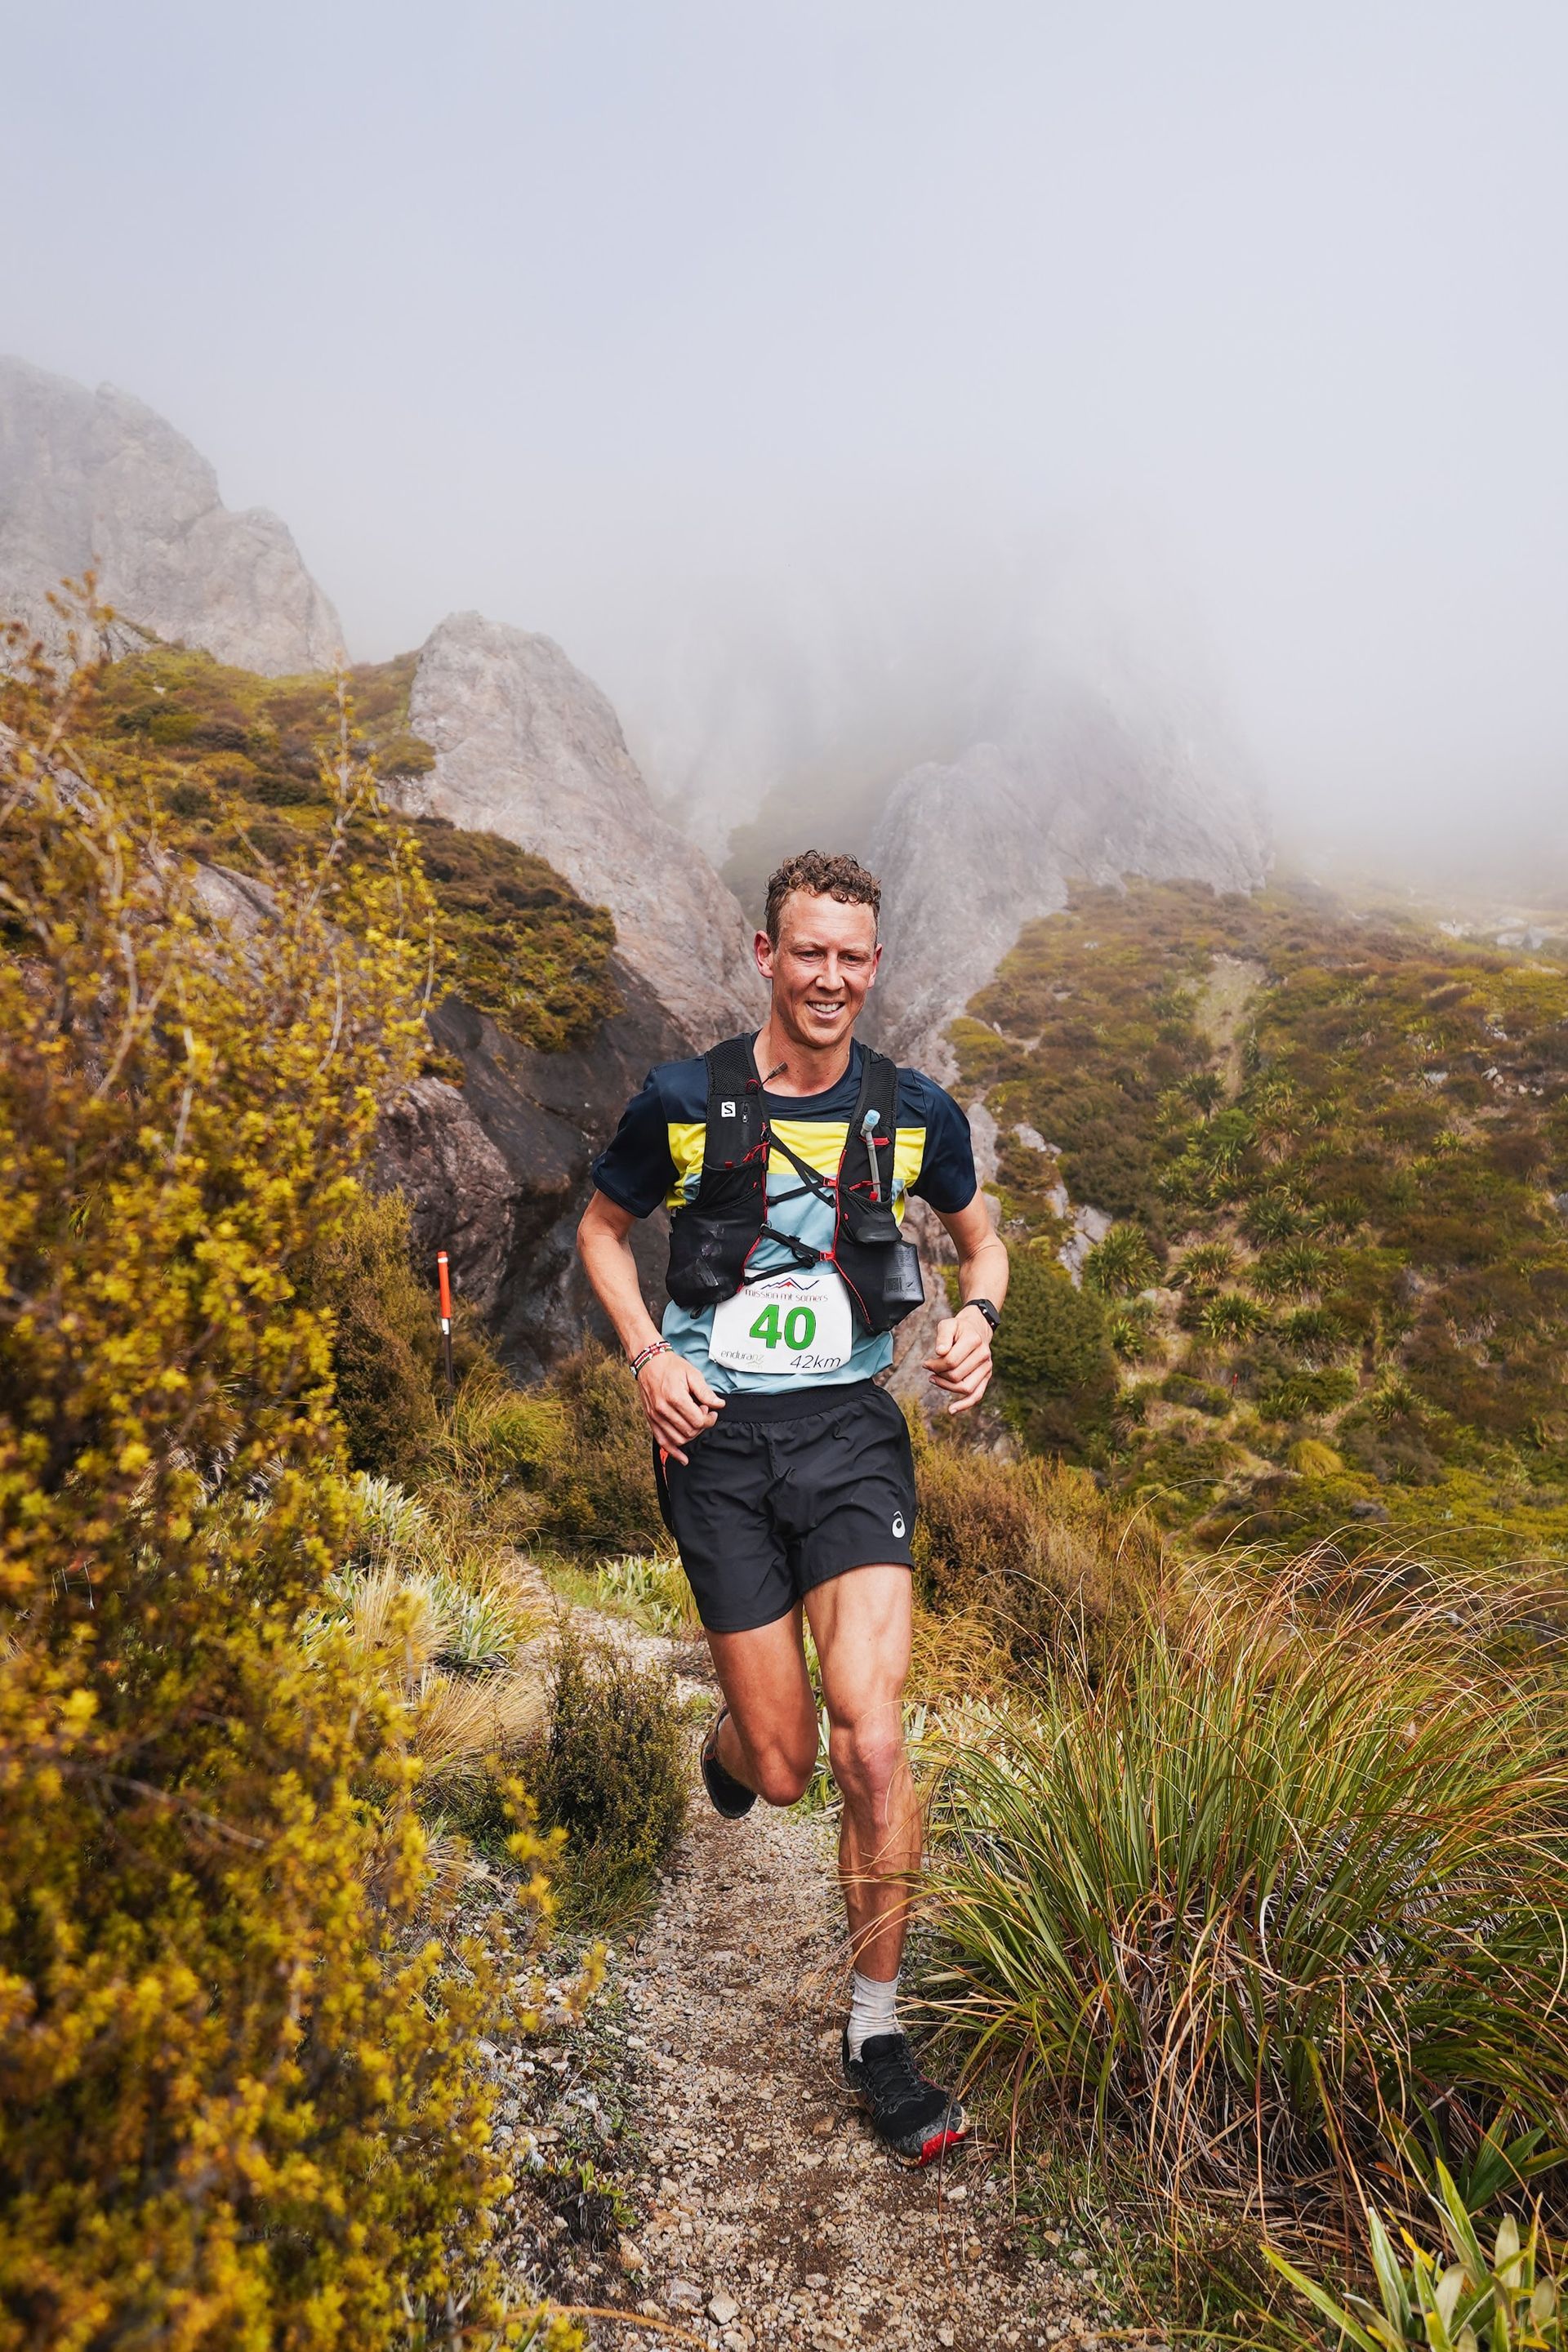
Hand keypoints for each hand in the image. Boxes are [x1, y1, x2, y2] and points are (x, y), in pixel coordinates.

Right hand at [636, 1348, 723, 1462]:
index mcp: (675, 1398)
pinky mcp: (650, 1419)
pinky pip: (662, 1441)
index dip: (709, 1419)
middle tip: (703, 1412)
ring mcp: (655, 1416)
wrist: (648, 1362)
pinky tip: (683, 1459)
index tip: (711, 1411)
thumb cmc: (671, 1366)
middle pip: (689, 1431)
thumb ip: (706, 1392)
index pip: (698, 1421)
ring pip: (678, 1439)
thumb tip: (720, 1405)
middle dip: (701, 1426)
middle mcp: (664, 1410)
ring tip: (694, 1422)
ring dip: (691, 1436)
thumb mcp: (692, 1374)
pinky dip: (673, 1452)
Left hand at [923, 1303, 993, 1414]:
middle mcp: (984, 1355)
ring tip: (934, 1379)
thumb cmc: (958, 1329)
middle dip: (939, 1375)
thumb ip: (943, 1336)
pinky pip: (977, 1395)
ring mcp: (987, 1367)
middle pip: (957, 1375)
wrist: (976, 1329)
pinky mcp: (986, 1377)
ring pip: (965, 1387)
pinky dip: (965, 1405)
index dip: (935, 1365)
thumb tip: (940, 1352)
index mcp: (974, 1340)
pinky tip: (951, 1410)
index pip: (951, 1360)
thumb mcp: (948, 1324)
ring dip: (946, 1387)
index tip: (926, 1363)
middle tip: (930, 1369)